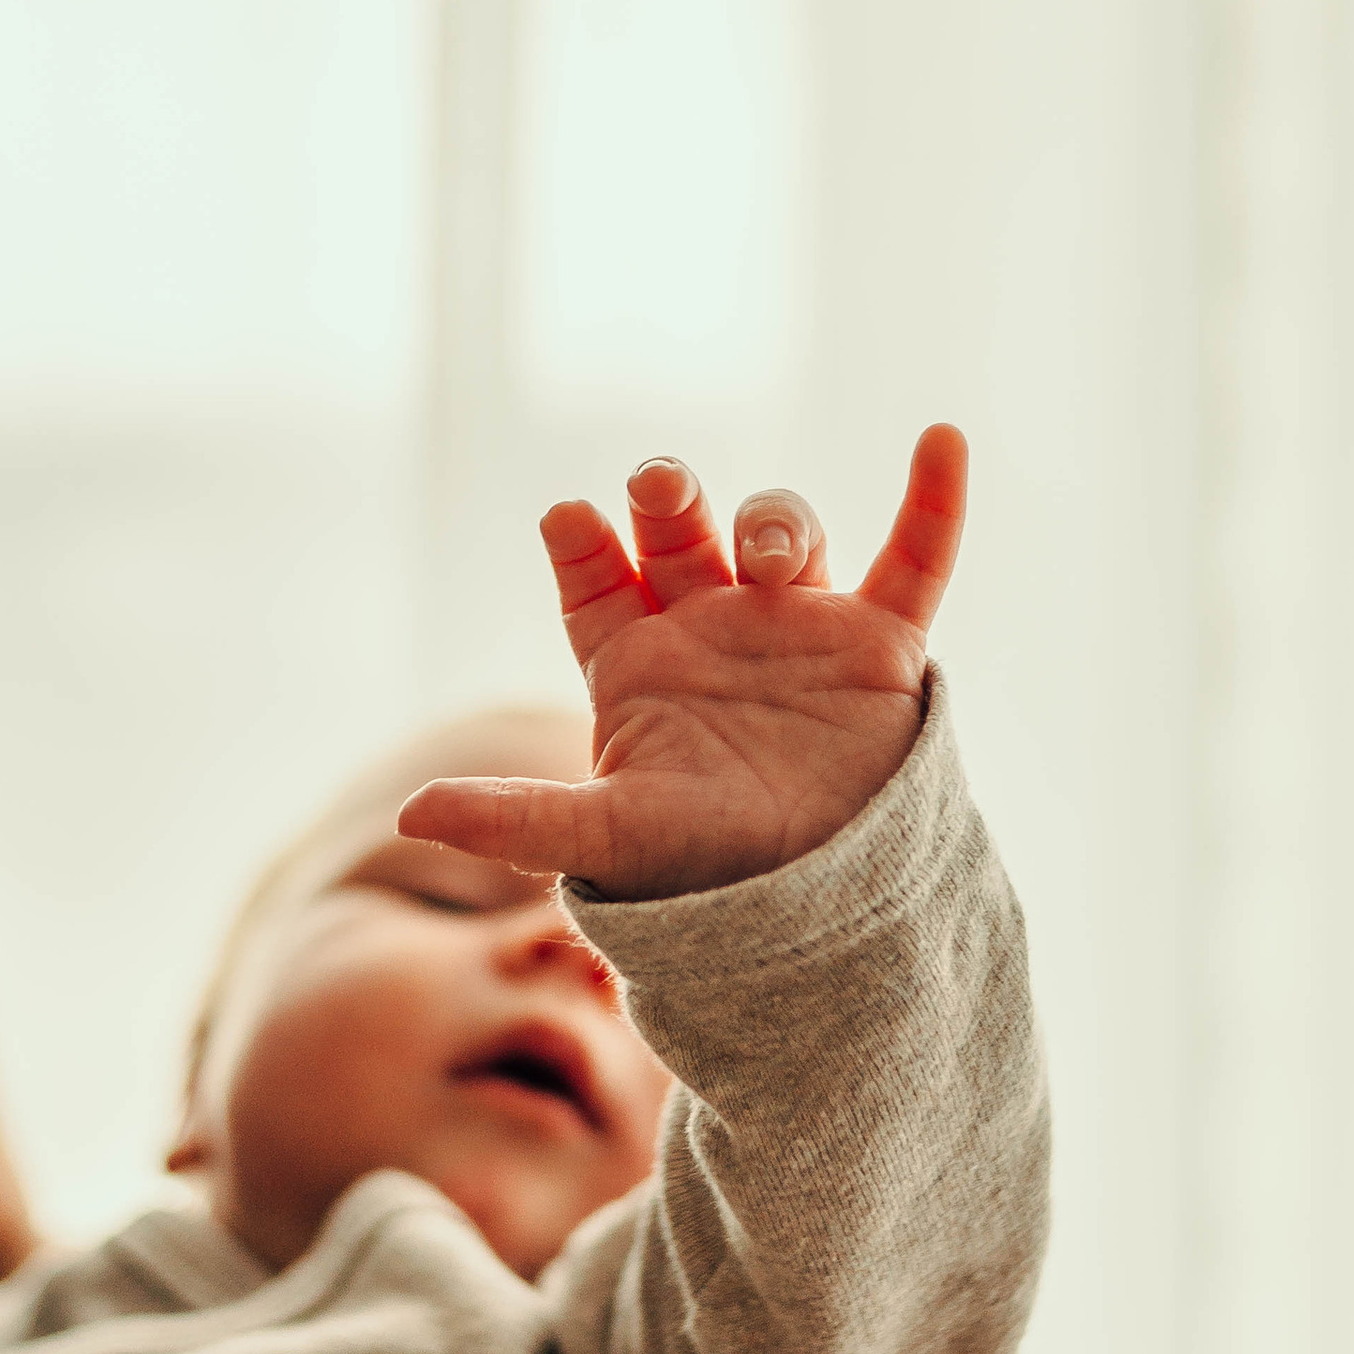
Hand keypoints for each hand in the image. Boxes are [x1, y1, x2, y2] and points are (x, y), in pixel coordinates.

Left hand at [401, 428, 966, 896]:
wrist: (823, 913)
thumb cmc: (705, 873)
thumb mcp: (609, 840)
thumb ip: (517, 821)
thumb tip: (411, 814)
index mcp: (638, 659)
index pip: (596, 577)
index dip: (581, 543)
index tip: (567, 520)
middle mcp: (711, 627)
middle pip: (680, 533)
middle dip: (668, 499)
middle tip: (658, 489)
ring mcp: (796, 626)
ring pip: (781, 535)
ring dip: (774, 522)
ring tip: (769, 553)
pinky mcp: (881, 643)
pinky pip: (915, 558)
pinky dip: (934, 500)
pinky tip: (943, 440)